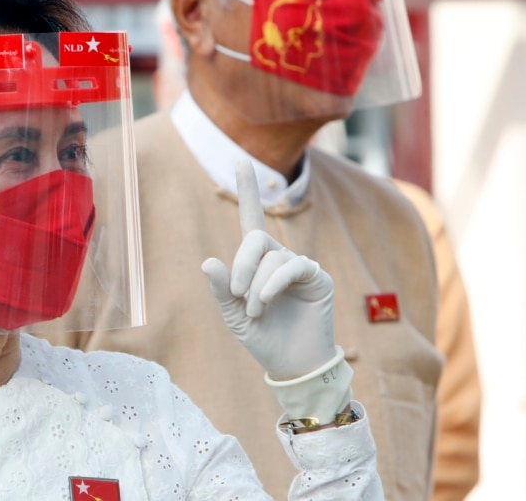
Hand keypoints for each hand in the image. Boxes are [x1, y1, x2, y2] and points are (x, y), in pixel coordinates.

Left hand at [201, 159, 336, 380]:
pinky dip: (274, 283)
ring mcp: (299, 266)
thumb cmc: (262, 337)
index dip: (248, 190)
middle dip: (242, 265)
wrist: (291, 364)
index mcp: (255, 262)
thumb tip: (209, 261)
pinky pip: (292, 266)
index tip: (240, 161)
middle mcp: (277, 257)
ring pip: (272, 256)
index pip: (250, 219)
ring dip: (257, 286)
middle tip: (237, 296)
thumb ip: (222, 288)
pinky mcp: (317, 277)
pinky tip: (267, 302)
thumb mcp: (232, 314)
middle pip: (255, 238)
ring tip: (256, 311)